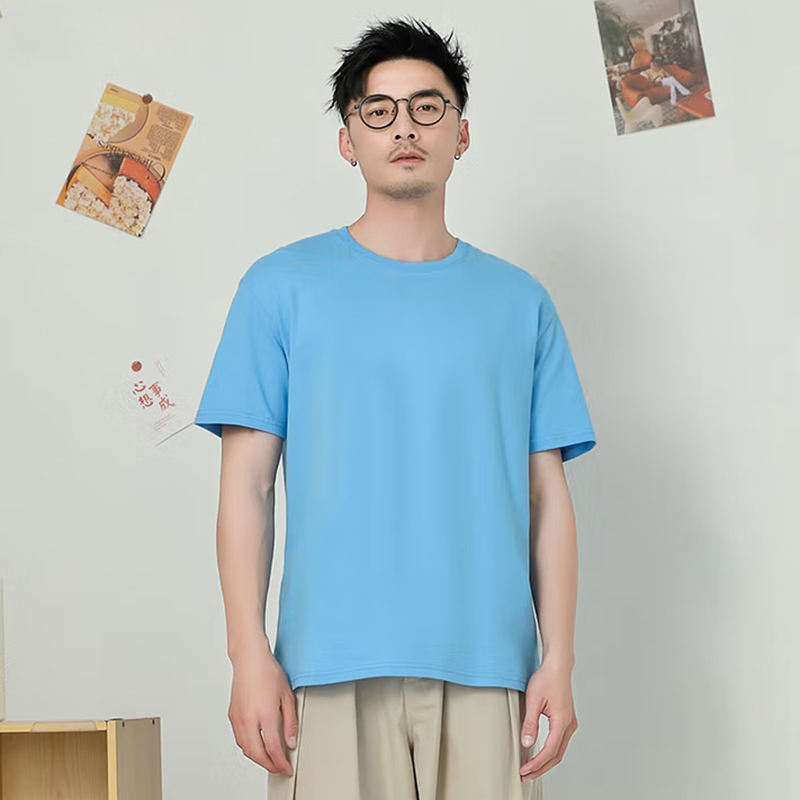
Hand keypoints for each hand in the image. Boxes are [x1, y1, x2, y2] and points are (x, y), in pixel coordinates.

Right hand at [228, 638, 297, 775]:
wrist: (249, 659)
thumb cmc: (268, 672)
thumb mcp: (286, 696)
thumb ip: (290, 722)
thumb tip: (290, 741)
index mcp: (264, 714)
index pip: (273, 748)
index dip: (281, 763)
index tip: (286, 768)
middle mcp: (249, 718)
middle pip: (257, 753)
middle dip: (269, 765)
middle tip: (279, 768)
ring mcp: (238, 718)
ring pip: (245, 749)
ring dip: (257, 759)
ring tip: (269, 760)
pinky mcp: (232, 715)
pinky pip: (239, 739)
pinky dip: (248, 748)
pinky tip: (256, 746)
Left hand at [518, 660, 577, 781]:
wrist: (557, 666)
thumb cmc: (546, 679)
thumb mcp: (533, 700)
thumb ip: (530, 723)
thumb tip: (527, 743)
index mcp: (562, 721)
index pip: (549, 751)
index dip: (536, 763)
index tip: (525, 770)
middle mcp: (569, 725)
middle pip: (556, 755)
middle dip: (541, 768)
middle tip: (526, 775)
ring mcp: (570, 723)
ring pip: (559, 750)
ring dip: (546, 762)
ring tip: (531, 768)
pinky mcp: (567, 720)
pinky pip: (560, 742)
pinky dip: (550, 752)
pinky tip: (540, 754)